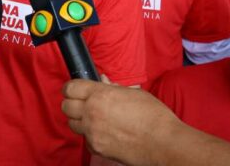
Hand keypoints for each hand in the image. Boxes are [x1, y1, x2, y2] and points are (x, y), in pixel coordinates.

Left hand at [61, 80, 176, 163]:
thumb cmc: (153, 116)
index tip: (73, 90)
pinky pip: (85, 139)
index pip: (70, 88)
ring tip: (93, 119)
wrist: (163, 143)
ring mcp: (92, 132)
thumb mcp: (133, 93)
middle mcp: (92, 112)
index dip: (71, 88)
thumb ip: (112, 88)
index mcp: (100, 95)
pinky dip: (90, 136)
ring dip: (79, 120)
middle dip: (72, 103)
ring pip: (72, 124)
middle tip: (82, 103)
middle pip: (66, 106)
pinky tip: (103, 133)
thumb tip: (102, 82)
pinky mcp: (96, 148)